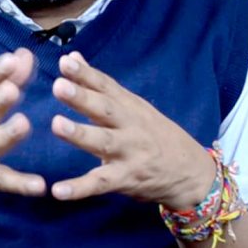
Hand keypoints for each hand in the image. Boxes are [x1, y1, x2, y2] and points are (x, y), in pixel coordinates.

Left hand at [51, 52, 214, 209]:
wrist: (191, 172)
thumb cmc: (154, 134)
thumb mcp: (131, 105)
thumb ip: (98, 84)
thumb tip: (72, 57)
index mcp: (129, 106)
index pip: (105, 86)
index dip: (85, 73)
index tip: (65, 62)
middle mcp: (130, 126)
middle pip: (105, 109)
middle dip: (82, 97)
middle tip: (59, 86)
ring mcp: (130, 153)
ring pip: (103, 142)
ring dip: (80, 134)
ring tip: (57, 125)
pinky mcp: (127, 179)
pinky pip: (101, 183)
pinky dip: (80, 188)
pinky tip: (58, 191)